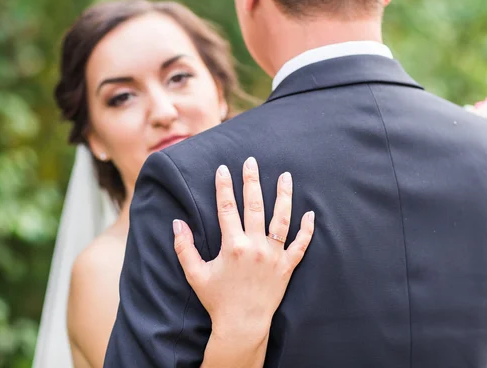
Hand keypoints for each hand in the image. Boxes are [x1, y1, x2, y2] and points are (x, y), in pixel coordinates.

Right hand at [173, 157, 314, 338]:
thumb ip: (184, 248)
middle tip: (251, 161)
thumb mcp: (195, 274)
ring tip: (285, 176)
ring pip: (281, 219)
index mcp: (233, 246)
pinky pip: (301, 245)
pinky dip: (307, 230)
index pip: (227, 208)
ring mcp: (274, 256)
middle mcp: (255, 247)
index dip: (224, 186)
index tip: (223, 169)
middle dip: (252, 181)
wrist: (242, 325)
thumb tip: (176, 223)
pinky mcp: (287, 267)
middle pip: (254, 206)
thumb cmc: (217, 300)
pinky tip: (310, 213)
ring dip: (284, 196)